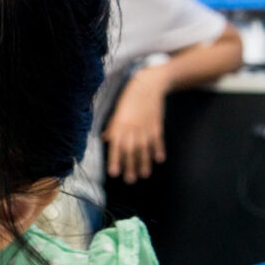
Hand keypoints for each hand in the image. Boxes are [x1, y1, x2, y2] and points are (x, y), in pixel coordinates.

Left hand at [104, 67, 169, 183]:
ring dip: (144, 161)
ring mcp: (146, 126)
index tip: (114, 173)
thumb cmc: (129, 98)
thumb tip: (105, 139)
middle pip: (131, 150)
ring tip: (144, 174)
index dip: (115, 160)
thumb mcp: (117, 111)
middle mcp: (132, 127)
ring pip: (144, 147)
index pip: (116, 146)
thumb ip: (112, 126)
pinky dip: (159, 149)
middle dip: (130, 165)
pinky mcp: (157, 123)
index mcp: (120, 125)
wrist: (149, 84)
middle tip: (130, 180)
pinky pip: (158, 139)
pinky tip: (159, 159)